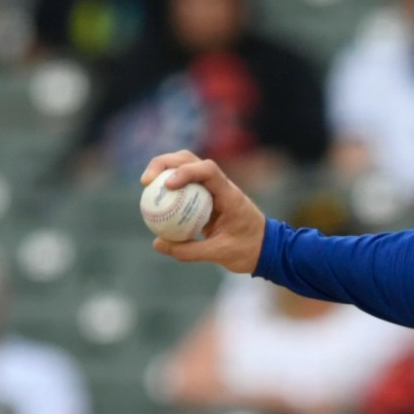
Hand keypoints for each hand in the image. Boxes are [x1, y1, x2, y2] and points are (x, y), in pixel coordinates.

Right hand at [138, 151, 269, 274]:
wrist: (266, 250)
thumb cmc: (249, 250)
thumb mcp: (221, 254)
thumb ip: (190, 250)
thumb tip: (158, 244)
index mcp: (230, 194)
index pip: (208, 170)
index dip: (186, 172)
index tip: (168, 185)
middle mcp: (220, 186)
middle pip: (190, 160)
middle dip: (165, 163)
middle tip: (146, 181)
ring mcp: (212, 190)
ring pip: (185, 168)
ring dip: (164, 171)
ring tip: (146, 184)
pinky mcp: (205, 198)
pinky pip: (184, 188)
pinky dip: (168, 189)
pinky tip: (153, 200)